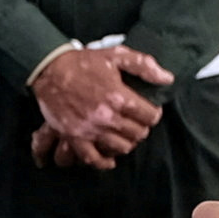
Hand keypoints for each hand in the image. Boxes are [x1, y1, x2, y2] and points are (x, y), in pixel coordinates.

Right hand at [33, 40, 170, 163]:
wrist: (50, 69)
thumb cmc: (84, 61)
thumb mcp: (116, 55)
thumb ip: (144, 66)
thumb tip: (167, 79)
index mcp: (119, 97)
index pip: (149, 116)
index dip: (153, 114)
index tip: (150, 111)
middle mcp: (106, 116)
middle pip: (137, 133)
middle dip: (142, 127)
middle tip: (139, 122)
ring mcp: (89, 129)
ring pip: (121, 147)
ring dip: (128, 142)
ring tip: (127, 134)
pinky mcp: (73, 136)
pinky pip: (92, 158)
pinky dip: (104, 162)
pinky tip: (111, 159)